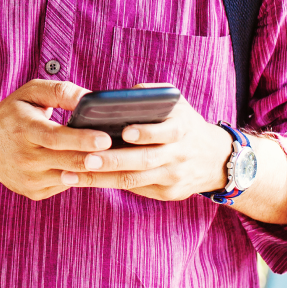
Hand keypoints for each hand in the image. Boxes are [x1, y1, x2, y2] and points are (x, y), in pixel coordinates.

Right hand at [0, 80, 113, 201]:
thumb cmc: (12, 114)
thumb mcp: (30, 93)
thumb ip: (60, 91)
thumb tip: (90, 98)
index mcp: (24, 129)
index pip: (56, 137)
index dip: (82, 139)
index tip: (105, 138)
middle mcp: (25, 157)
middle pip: (66, 161)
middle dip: (94, 158)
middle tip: (120, 153)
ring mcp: (28, 178)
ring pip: (69, 177)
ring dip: (93, 171)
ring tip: (115, 160)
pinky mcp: (33, 192)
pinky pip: (64, 185)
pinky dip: (80, 177)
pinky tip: (93, 167)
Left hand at [56, 92, 232, 200]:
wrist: (215, 159)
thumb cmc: (184, 124)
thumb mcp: (177, 104)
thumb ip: (153, 94)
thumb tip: (125, 94)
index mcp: (182, 129)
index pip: (166, 133)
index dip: (146, 133)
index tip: (124, 132)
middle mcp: (179, 156)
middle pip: (144, 161)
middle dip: (113, 160)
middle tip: (86, 158)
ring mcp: (173, 178)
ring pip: (134, 180)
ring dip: (101, 179)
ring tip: (71, 174)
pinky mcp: (167, 193)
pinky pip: (135, 189)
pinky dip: (108, 185)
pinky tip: (83, 180)